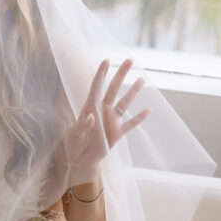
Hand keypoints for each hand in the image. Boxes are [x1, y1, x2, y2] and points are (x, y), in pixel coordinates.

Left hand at [64, 59, 149, 176]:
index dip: (102, 73)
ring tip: (142, 79)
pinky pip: (130, 124)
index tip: (107, 60)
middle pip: (114, 89)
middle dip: (121, 74)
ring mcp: (111, 121)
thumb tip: (91, 116)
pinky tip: (148, 110)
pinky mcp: (118, 133)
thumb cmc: (73, 145)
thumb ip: (81, 126)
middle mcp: (102, 110)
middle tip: (130, 60)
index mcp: (89, 107)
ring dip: (133, 92)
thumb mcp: (72, 136)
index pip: (96, 87)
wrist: (81, 160)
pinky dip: (139, 118)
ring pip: (124, 103)